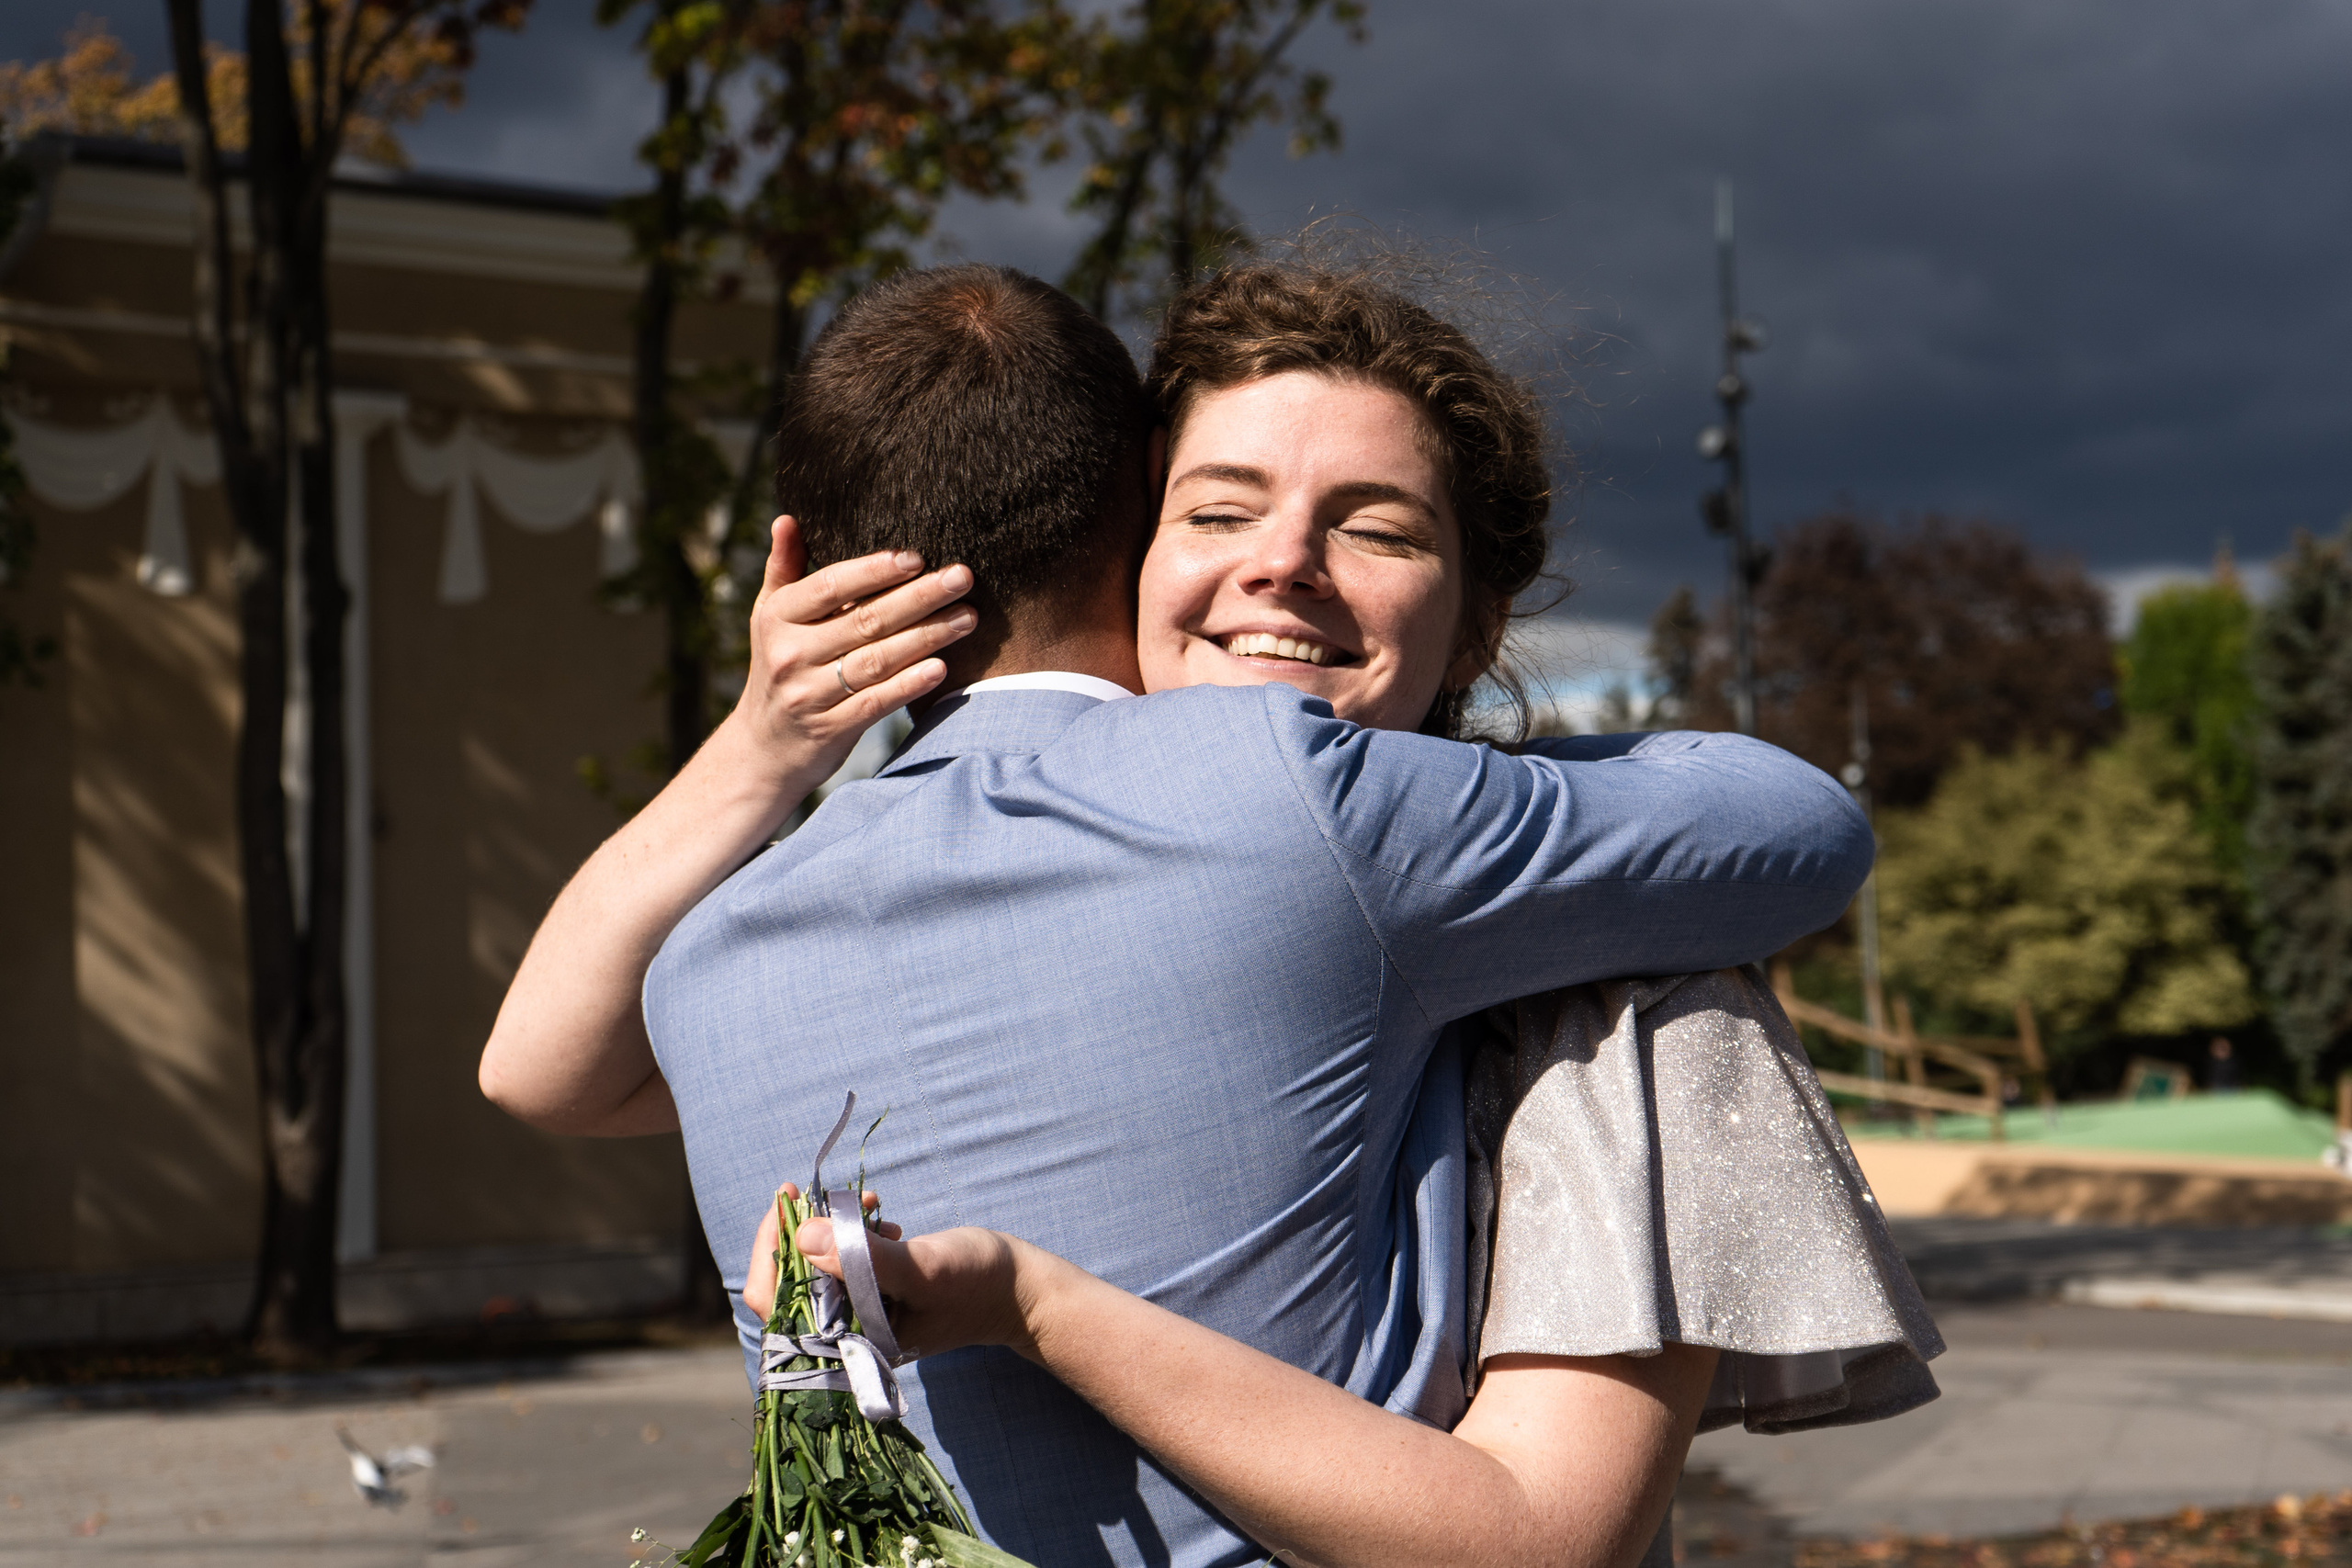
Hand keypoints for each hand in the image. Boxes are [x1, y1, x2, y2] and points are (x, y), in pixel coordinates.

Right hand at [723, 515, 975, 796]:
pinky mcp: (830, 730)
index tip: (917, 557)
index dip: (874, 570)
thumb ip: (784, 568)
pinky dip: (909, 685)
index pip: (831, 585)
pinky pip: (876, 703)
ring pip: (877, 660)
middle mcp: (791, 654)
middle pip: (865, 620)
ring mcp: (809, 694)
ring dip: (928, 637)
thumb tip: (787, 518)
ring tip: (969, 618)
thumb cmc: (778, 665)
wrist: (763, 748)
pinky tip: (942, 668)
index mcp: (778, 617)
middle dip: (919, 597)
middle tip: (963, 577)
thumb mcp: (770, 617)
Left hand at [744, 1184, 1035, 1358]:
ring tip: (862, 1202)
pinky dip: (853, 1236)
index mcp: (852, 1344)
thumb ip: (865, 1258)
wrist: (1020, 1292)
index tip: (784, 1201)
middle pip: (791, 1284)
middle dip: (799, 1233)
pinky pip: (844, 1265)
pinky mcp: (876, 1299)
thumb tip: (805, 1236)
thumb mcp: (922, 1268)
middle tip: (806, 1191)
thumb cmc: (977, 1284)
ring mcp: (862, 1317)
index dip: (772, 1250)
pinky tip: (881, 1219)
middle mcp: (849, 1335)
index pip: (780, 1304)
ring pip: (817, 1270)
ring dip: (829, 1231)